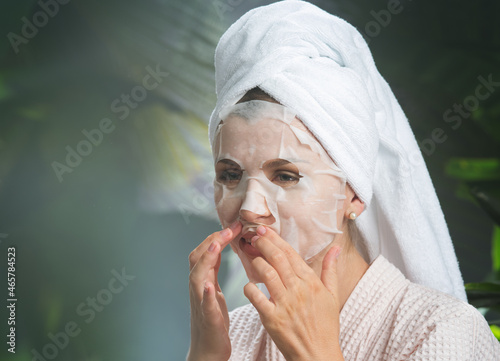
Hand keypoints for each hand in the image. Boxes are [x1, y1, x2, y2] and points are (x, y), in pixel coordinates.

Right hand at [187, 221, 241, 360]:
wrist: (208, 350)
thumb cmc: (213, 320)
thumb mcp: (213, 290)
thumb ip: (214, 269)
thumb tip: (219, 245)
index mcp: (203, 280)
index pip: (206, 251)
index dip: (218, 236)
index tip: (235, 224)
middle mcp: (198, 288)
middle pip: (197, 258)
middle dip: (212, 240)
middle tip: (230, 228)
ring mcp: (200, 303)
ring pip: (196, 276)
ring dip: (206, 260)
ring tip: (216, 245)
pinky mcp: (207, 319)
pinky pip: (204, 305)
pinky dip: (205, 295)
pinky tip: (210, 287)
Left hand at [243, 226, 343, 360]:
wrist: (318, 355)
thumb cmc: (326, 325)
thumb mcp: (333, 296)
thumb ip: (330, 269)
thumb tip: (336, 248)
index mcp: (311, 282)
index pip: (290, 253)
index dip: (276, 239)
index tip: (265, 230)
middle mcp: (298, 290)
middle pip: (277, 258)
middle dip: (263, 243)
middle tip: (254, 236)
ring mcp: (285, 304)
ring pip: (266, 273)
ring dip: (256, 262)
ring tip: (252, 258)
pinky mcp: (272, 319)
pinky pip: (256, 297)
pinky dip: (249, 288)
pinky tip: (249, 285)